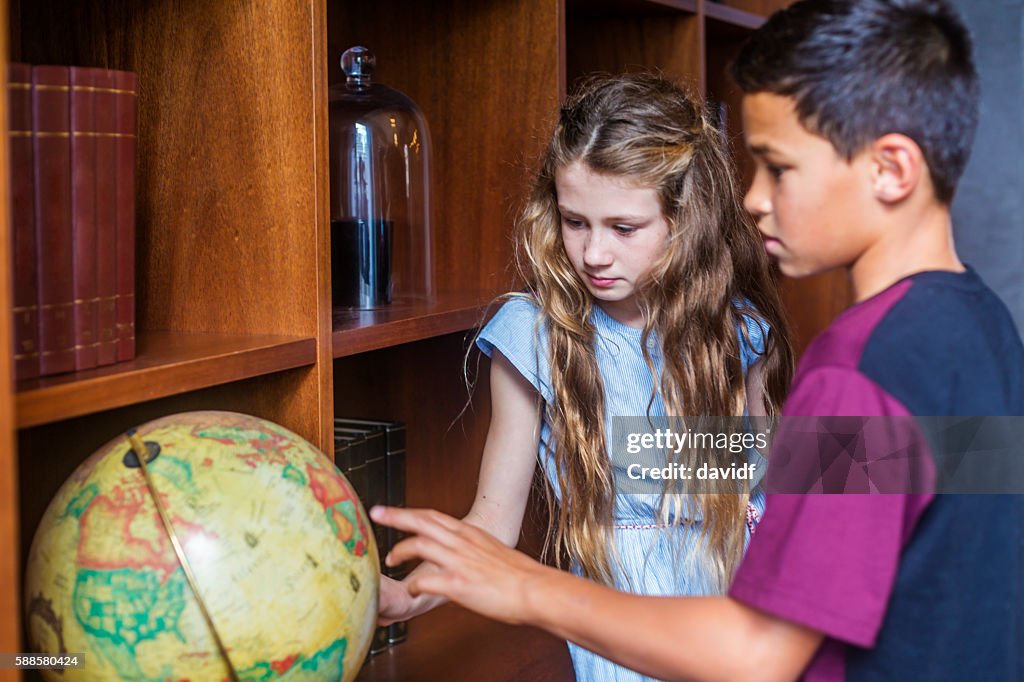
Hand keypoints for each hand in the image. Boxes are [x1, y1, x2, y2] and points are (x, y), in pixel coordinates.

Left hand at [369, 506, 553, 625]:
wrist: (535, 589)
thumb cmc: (517, 575)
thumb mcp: (491, 551)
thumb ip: (470, 549)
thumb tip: (457, 555)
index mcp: (468, 533)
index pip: (431, 515)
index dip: (407, 512)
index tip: (387, 510)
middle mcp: (461, 542)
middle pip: (421, 521)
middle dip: (395, 517)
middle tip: (375, 514)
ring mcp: (459, 561)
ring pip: (420, 545)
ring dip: (400, 551)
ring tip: (390, 559)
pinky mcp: (459, 584)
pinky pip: (426, 581)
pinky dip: (414, 585)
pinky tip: (413, 591)